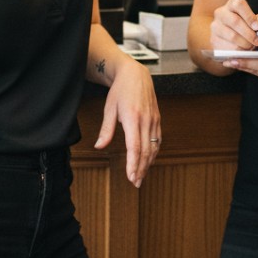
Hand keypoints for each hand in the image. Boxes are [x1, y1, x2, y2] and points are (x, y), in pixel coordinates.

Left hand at [93, 57, 160, 186]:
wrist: (136, 74)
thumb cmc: (120, 90)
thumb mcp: (109, 108)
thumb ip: (106, 129)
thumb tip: (99, 146)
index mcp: (133, 118)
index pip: (135, 147)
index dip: (134, 164)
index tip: (131, 177)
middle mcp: (146, 120)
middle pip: (146, 151)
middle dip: (141, 169)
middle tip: (136, 183)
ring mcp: (154, 120)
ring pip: (154, 147)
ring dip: (148, 163)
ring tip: (141, 176)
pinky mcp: (157, 119)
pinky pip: (158, 140)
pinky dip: (154, 152)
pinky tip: (149, 160)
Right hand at [209, 0, 257, 50]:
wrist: (235, 38)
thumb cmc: (249, 27)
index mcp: (232, 4)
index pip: (239, 4)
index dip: (249, 16)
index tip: (257, 27)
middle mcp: (221, 13)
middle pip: (235, 21)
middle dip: (249, 33)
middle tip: (257, 41)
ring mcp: (215, 27)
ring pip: (232, 36)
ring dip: (245, 43)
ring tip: (251, 46)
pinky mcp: (214, 40)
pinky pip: (228, 48)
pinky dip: (238, 51)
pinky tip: (243, 50)